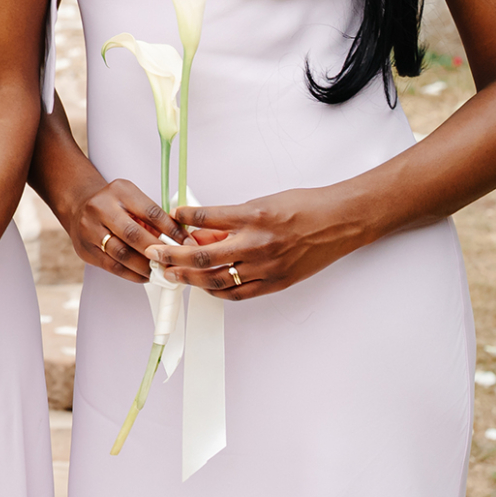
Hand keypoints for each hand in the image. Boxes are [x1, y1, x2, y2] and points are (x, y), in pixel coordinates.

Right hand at [55, 176, 179, 282]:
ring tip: (162, 272)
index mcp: (120, 191)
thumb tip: (183, 240)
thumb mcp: (134, 200)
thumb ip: (154, 218)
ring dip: (146, 266)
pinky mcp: (85, 249)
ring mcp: (89, 228)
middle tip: (175, 262)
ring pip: (122, 254)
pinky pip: (112, 266)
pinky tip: (145, 276)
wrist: (80, 207)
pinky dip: (132, 274)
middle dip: (158, 251)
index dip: (172, 230)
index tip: (188, 243)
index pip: (151, 212)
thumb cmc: (115, 206)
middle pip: (134, 234)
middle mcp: (101, 207)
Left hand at [150, 188, 365, 299]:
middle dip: (174, 257)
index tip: (169, 218)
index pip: (206, 218)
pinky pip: (240, 293)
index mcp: (253, 216)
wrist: (340, 221)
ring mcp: (268, 266)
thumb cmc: (304, 207)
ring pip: (219, 280)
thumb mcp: (263, 203)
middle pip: (204, 256)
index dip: (183, 219)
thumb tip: (201, 232)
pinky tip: (205, 286)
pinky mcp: (278, 282)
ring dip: (191, 278)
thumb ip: (231, 220)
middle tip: (155, 256)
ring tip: (172, 274)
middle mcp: (258, 243)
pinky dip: (218, 291)